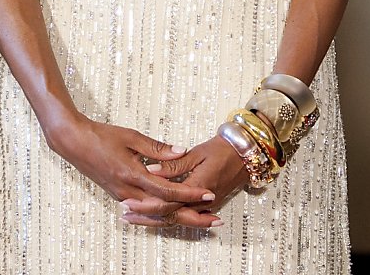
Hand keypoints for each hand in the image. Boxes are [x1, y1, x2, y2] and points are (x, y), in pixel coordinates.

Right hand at [47, 113, 218, 216]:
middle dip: (191, 216)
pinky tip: (175, 212)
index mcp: (133, 175)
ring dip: (179, 217)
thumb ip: (158, 148)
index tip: (209, 194)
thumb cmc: (102, 136)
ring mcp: (123, 197)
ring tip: (201, 218)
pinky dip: (163, 214)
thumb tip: (182, 152)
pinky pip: (146, 211)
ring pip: (156, 215)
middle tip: (214, 219)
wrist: (74, 143)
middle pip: (165, 211)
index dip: (190, 194)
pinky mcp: (120, 196)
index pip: (168, 190)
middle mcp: (129, 192)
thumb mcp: (131, 136)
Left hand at [121, 135, 248, 228]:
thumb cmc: (223, 149)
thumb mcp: (197, 152)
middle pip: (168, 214)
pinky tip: (152, 216)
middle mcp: (201, 201)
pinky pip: (182, 215)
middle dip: (145, 216)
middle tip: (125, 214)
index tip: (128, 201)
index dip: (146, 203)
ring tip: (132, 217)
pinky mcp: (204, 205)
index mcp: (198, 185)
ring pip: (174, 218)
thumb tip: (151, 169)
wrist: (245, 155)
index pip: (168, 200)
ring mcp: (203, 205)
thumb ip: (173, 163)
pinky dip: (165, 217)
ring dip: (152, 219)